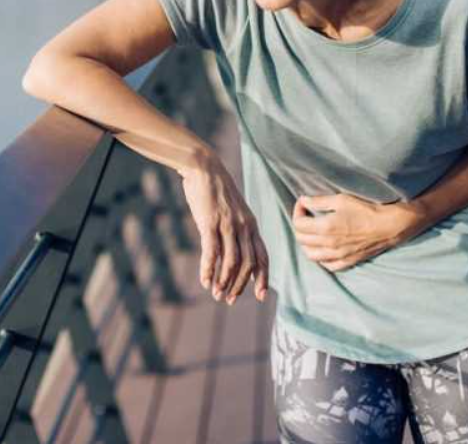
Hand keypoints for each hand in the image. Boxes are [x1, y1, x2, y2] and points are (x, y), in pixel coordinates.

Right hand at [181, 160, 268, 304]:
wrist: (204, 167)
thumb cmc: (217, 190)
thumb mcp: (234, 210)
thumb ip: (237, 228)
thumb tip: (234, 249)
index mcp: (251, 224)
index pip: (262, 256)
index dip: (263, 277)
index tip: (261, 296)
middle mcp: (243, 226)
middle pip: (248, 264)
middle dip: (241, 286)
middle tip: (230, 300)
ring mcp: (227, 224)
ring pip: (231, 261)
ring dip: (224, 282)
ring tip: (216, 294)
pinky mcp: (210, 222)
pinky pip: (211, 252)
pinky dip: (208, 270)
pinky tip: (204, 281)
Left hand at [292, 193, 422, 271]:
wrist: (389, 226)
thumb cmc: (366, 209)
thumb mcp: (341, 200)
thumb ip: (318, 201)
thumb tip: (302, 200)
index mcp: (325, 228)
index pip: (298, 224)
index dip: (297, 211)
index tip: (303, 204)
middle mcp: (328, 245)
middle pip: (301, 239)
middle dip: (299, 226)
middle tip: (306, 215)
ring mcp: (338, 256)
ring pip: (310, 255)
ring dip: (306, 243)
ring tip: (311, 232)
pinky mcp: (347, 261)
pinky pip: (327, 265)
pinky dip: (320, 258)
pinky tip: (323, 248)